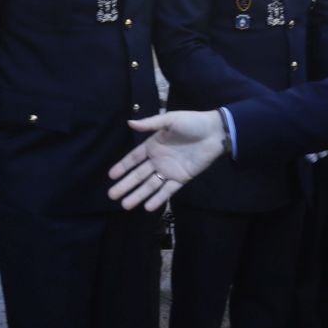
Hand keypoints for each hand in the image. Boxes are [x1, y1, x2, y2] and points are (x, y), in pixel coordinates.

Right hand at [109, 110, 227, 210]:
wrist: (215, 132)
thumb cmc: (192, 122)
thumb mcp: (170, 120)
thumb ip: (150, 124)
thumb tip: (129, 122)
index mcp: (153, 145)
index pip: (134, 158)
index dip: (122, 167)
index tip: (111, 176)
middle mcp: (158, 159)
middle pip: (138, 175)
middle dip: (125, 185)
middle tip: (111, 195)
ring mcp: (169, 170)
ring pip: (150, 185)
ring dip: (138, 195)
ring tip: (125, 205)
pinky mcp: (182, 178)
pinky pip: (168, 190)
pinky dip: (158, 199)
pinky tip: (147, 207)